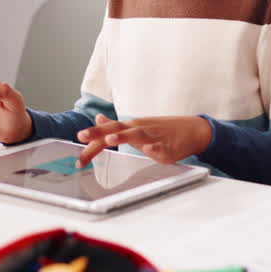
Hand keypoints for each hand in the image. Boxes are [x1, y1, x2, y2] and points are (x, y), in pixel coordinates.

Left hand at [75, 114, 211, 166]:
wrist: (193, 130)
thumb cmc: (163, 130)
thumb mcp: (137, 125)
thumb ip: (117, 126)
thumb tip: (99, 119)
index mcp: (131, 126)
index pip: (107, 131)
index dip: (92, 140)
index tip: (78, 152)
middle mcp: (140, 129)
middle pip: (117, 129)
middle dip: (100, 133)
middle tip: (83, 136)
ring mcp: (154, 137)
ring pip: (137, 135)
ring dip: (123, 137)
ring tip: (110, 139)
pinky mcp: (169, 147)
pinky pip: (161, 148)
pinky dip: (155, 149)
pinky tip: (149, 150)